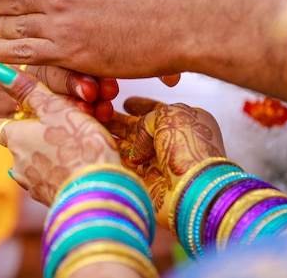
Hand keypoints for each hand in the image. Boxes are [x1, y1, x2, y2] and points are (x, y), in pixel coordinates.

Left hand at [0, 64, 120, 205]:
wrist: (98, 192)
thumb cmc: (78, 144)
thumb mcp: (56, 109)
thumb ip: (29, 91)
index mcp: (16, 139)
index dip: (0, 124)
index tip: (6, 120)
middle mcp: (19, 164)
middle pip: (19, 147)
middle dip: (34, 139)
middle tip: (58, 130)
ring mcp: (35, 186)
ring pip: (36, 166)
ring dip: (49, 158)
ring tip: (73, 150)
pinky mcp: (52, 201)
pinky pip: (52, 182)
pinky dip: (61, 175)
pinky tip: (79, 171)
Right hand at [106, 97, 225, 227]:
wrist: (191, 185)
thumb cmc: (188, 146)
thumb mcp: (169, 115)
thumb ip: (147, 117)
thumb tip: (136, 137)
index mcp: (186, 121)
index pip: (158, 111)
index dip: (141, 106)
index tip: (126, 102)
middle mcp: (173, 141)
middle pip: (141, 128)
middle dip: (121, 121)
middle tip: (100, 114)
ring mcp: (160, 161)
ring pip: (130, 145)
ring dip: (113, 136)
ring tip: (94, 126)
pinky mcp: (147, 179)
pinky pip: (125, 164)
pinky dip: (113, 155)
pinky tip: (100, 145)